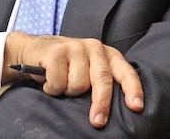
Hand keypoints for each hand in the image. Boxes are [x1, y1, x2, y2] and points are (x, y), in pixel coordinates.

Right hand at [3, 31, 143, 128]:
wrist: (33, 49)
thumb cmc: (65, 65)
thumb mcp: (88, 68)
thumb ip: (102, 79)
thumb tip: (120, 108)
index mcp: (107, 53)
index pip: (125, 71)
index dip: (133, 89)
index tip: (136, 106)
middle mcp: (94, 47)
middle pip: (102, 79)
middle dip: (101, 104)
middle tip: (97, 122)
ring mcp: (74, 47)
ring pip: (79, 85)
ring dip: (67, 91)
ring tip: (61, 84)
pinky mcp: (56, 51)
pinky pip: (58, 82)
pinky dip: (52, 88)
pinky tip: (48, 80)